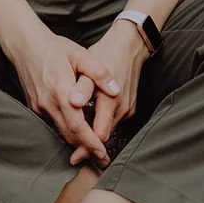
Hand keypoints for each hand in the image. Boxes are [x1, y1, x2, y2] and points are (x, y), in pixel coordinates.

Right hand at [6, 28, 121, 166]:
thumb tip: (115, 90)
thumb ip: (99, 72)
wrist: (25, 45)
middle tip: (103, 158)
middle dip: (86, 148)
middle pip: (69, 134)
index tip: (103, 153)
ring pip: (60, 131)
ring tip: (93, 149)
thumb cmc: (54, 48)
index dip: (91, 142)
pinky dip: (66, 130)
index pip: (78, 126)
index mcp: (61, 91)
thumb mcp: (80, 54)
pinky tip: (78, 132)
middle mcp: (48, 103)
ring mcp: (39, 106)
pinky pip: (53, 123)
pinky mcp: (35, 106)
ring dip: (76, 142)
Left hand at [68, 20, 148, 165]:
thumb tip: (74, 102)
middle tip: (73, 158)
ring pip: (109, 129)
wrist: (130, 45)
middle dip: (88, 147)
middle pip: (104, 136)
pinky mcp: (130, 107)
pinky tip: (90, 126)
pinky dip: (101, 126)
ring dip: (95, 136)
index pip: (98, 134)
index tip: (74, 156)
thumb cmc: (106, 53)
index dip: (86, 146)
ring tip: (78, 144)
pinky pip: (113, 121)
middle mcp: (122, 108)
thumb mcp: (88, 64)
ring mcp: (128, 108)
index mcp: (110, 99)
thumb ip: (82, 86)